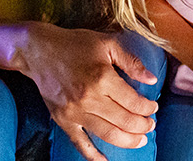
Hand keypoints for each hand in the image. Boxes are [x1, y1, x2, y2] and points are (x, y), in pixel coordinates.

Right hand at [17, 23, 158, 160]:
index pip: (133, 102)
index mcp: (103, 78)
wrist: (39, 52)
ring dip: (128, 141)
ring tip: (139, 140)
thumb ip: (131, 62)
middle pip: (124, 121)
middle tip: (151, 126)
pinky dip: (93, 155)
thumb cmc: (75, 45)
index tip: (153, 107)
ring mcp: (75, 112)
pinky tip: (104, 160)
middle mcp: (89, 99)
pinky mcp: (63, 120)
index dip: (148, 107)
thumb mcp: (107, 44)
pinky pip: (80, 143)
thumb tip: (152, 79)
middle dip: (142, 126)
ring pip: (107, 134)